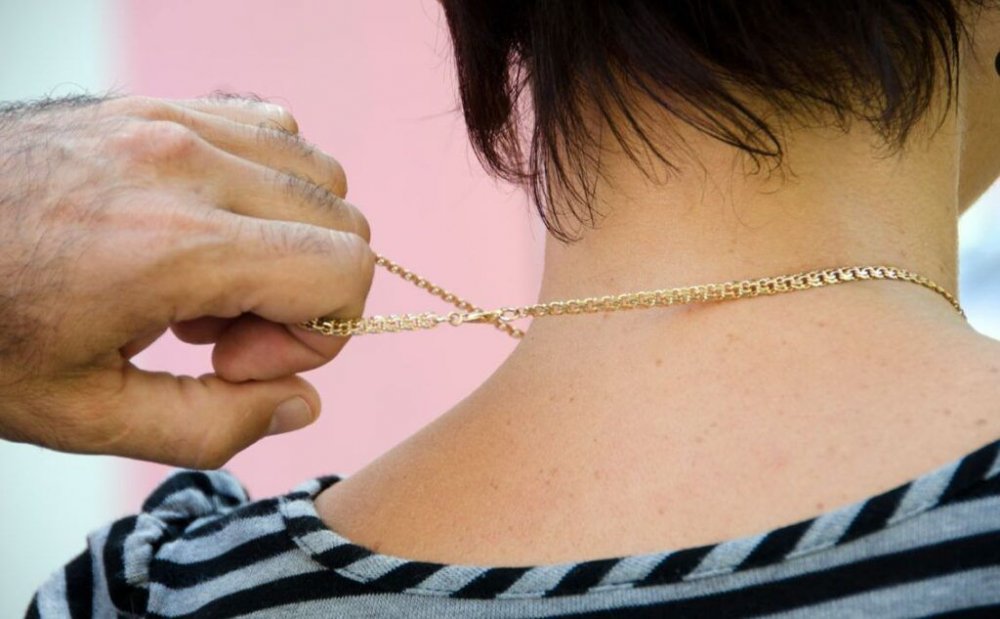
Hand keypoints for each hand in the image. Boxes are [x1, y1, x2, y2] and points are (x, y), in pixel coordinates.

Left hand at [0, 95, 373, 466]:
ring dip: (288, 236)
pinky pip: (268, 127)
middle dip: (307, 291)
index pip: (345, 268)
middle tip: (221, 328)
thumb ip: (213, 426)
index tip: (239, 360)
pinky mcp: (154, 104)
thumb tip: (299, 403)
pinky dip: (266, 185)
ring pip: (316, 171)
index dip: (320, 334)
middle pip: (344, 220)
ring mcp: (170, 120)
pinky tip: (204, 226)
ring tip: (207, 275)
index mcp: (175, 246)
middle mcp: (186, 164)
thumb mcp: (85, 415)